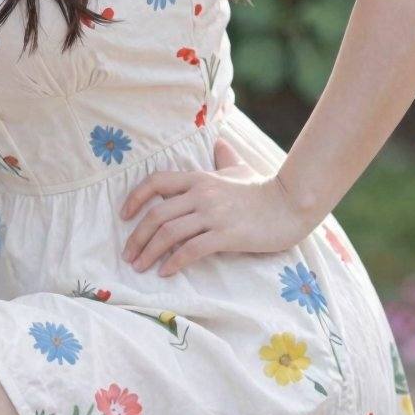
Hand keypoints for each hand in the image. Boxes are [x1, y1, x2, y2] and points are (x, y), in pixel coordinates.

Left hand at [118, 136, 308, 276]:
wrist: (290, 204)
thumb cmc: (262, 189)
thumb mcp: (238, 169)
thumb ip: (224, 157)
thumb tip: (219, 142)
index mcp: (198, 178)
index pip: (156, 182)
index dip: (135, 198)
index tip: (124, 216)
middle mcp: (201, 194)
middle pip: (157, 214)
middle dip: (137, 237)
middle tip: (128, 255)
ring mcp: (213, 215)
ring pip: (169, 233)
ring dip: (149, 252)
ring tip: (140, 267)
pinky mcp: (225, 235)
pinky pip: (191, 250)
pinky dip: (174, 262)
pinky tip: (165, 272)